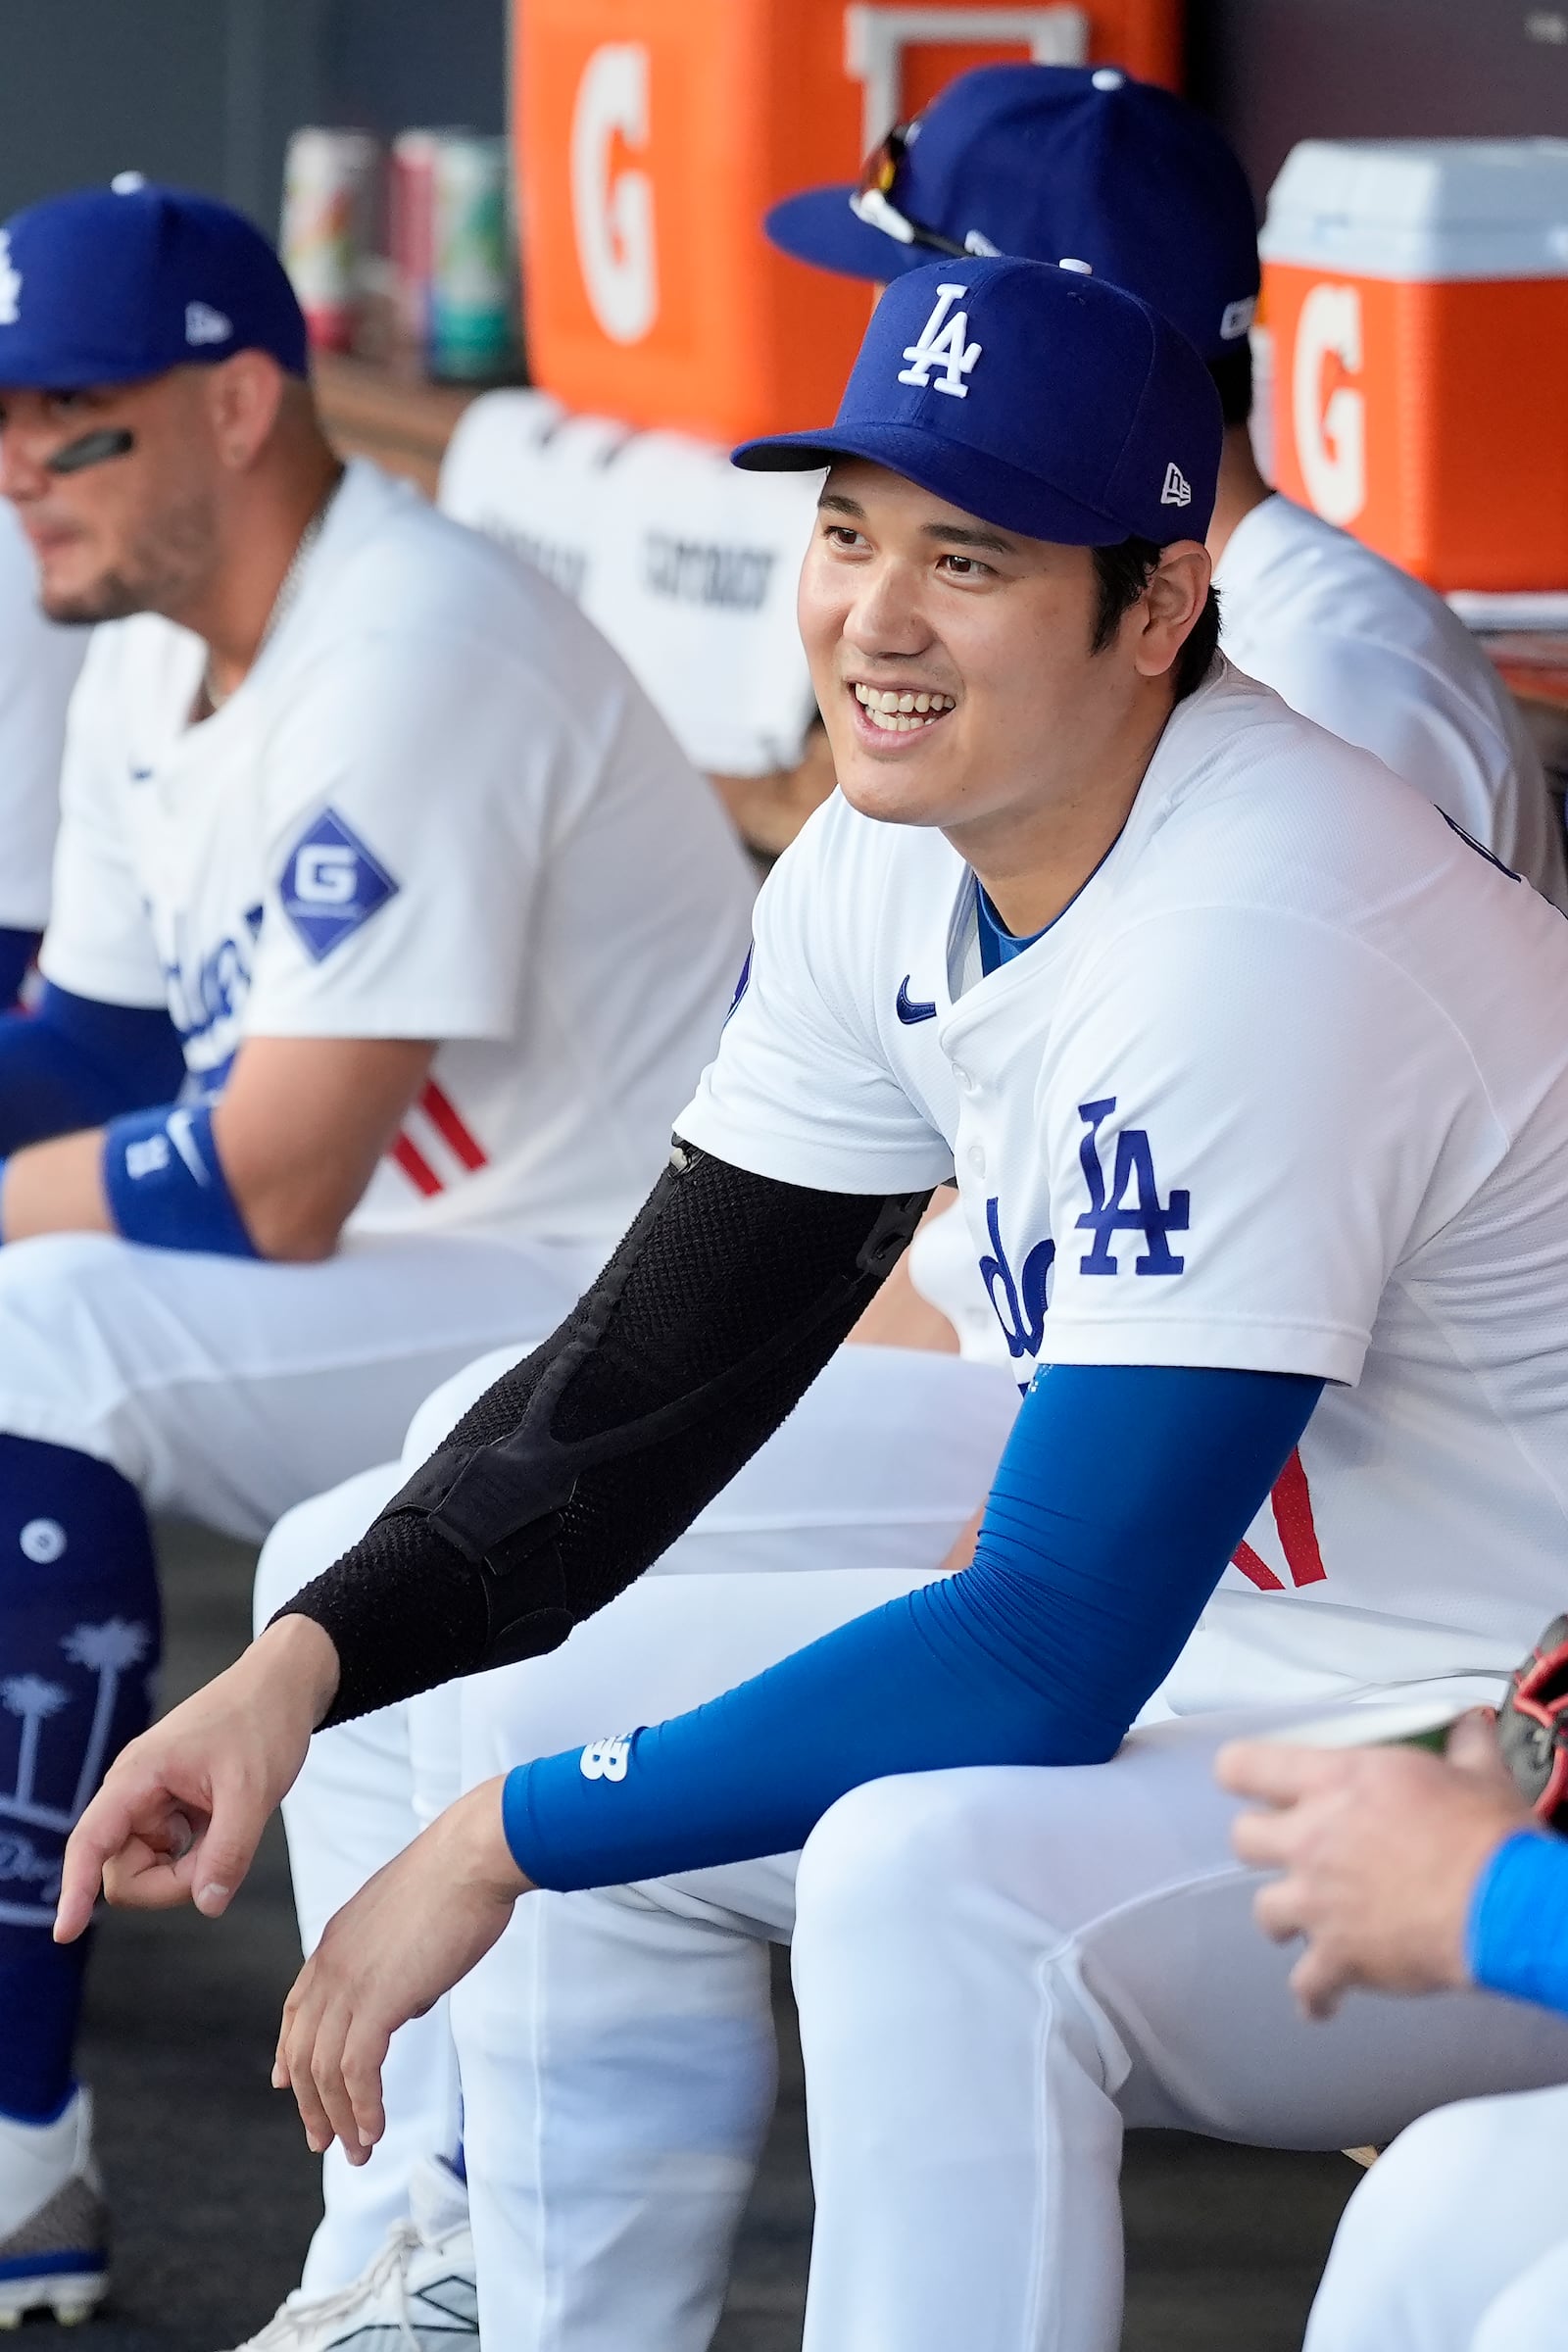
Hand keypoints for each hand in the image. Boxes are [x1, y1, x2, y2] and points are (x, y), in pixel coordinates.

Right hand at [54, 1614, 339, 1939]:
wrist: (284, 1687)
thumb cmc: (263, 1721)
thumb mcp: (254, 1789)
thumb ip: (229, 1851)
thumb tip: (207, 1904)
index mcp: (138, 1777)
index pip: (90, 1841)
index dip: (75, 1889)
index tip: (64, 1932)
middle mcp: (134, 1792)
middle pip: (125, 1873)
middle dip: (171, 1881)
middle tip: (223, 1851)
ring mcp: (151, 1803)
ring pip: (149, 1869)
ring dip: (188, 1869)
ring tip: (229, 1827)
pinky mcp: (171, 1811)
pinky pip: (171, 1856)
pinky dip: (198, 1856)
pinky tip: (224, 1825)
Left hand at [275, 1778, 530, 2162]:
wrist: (473, 1856)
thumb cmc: (458, 1879)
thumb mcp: (409, 1923)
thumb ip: (396, 1965)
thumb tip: (406, 2005)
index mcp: (335, 1941)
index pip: (296, 2009)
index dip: (288, 2052)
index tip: (286, 2085)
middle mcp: (330, 1964)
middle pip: (302, 2050)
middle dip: (311, 2103)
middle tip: (324, 2140)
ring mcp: (348, 1982)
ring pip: (324, 2070)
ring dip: (339, 2117)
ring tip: (357, 2150)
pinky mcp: (377, 2000)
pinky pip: (357, 2070)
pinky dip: (363, 2107)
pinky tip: (375, 2129)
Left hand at [1216, 1710, 1533, 2019]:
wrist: (1503, 1907)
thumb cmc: (1488, 1834)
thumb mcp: (1479, 1772)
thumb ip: (1462, 1745)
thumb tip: (1469, 1726)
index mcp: (1336, 1782)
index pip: (1246, 1766)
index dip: (1243, 1774)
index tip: (1250, 1783)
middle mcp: (1312, 1839)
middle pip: (1244, 1839)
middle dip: (1265, 1846)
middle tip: (1296, 1852)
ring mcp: (1317, 1902)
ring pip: (1264, 1912)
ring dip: (1285, 1917)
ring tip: (1310, 1922)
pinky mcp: (1338, 1957)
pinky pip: (1306, 1986)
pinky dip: (1314, 1996)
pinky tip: (1322, 2001)